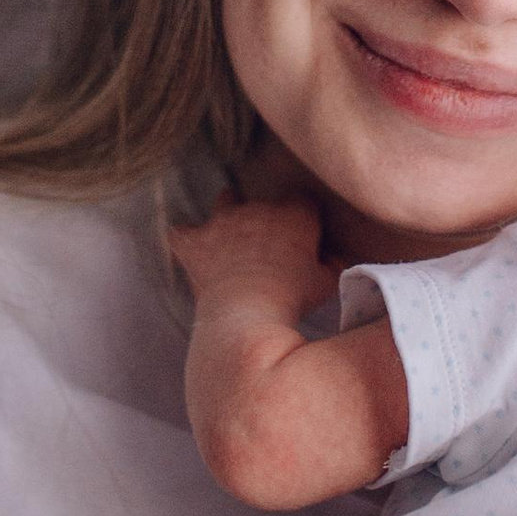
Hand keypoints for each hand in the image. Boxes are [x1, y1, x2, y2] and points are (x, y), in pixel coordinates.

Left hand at [167, 193, 338, 330]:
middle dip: (268, 221)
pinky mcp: (195, 240)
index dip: (303, 219)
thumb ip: (332, 264)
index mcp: (295, 214)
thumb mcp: (327, 284)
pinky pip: (183, 233)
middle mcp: (258, 207)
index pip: (303, 201)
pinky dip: (188, 241)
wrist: (247, 314)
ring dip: (228, 214)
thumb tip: (334, 258)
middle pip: (265, 203)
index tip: (304, 237)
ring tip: (231, 236)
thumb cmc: (292, 299)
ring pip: (225, 201)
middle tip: (271, 250)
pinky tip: (190, 250)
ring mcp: (222, 221)